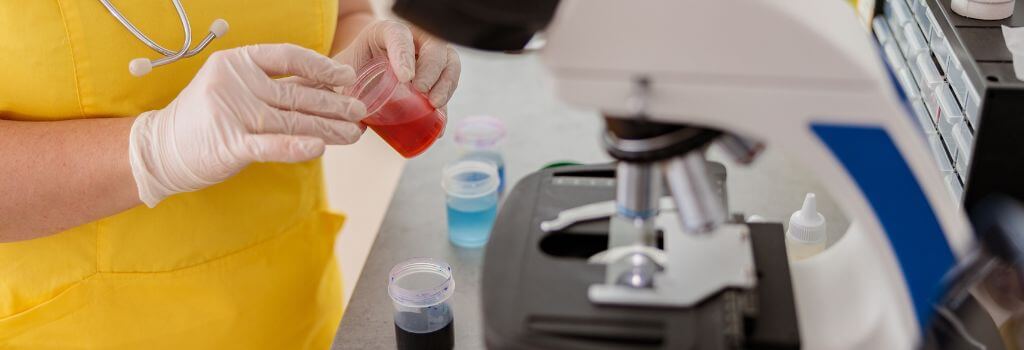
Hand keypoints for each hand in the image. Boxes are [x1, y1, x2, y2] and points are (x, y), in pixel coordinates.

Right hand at [129, 44, 366, 206]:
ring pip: (292, 120)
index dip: (322, 66)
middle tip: (360, 110)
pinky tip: (320, 148)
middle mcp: (236, 82)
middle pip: (297, 92)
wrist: (160, 150)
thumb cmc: (208, 120)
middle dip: (334, 103)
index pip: (290, 56)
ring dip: (329, 128)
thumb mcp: (237, 90)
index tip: (347, 78)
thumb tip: (325, 90)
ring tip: (354, 133)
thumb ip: (274, 87)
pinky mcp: (229, 144)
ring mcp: (232, 112)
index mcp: (239, 62)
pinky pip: (270, 145)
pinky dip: (296, 147)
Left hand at [333, 20, 461, 108]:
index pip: (399, 34)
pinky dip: (447, 100)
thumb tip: (349, 112)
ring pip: (449, 61)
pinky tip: (439, 120)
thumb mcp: (343, 70)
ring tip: (435, 104)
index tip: (405, 78)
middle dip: (432, 69)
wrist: (362, 69)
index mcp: (385, 32)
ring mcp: (428, 55)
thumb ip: (339, 85)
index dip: (404, 54)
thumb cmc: (352, 67)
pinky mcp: (436, 74)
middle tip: (422, 91)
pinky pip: (450, 82)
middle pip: (433, 46)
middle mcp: (412, 38)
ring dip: (446, 83)